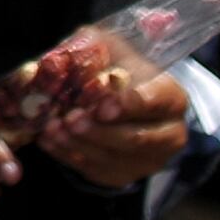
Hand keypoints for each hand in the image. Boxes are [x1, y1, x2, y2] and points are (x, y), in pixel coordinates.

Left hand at [31, 36, 195, 190]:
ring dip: (79, 144)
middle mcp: (168, 134)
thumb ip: (86, 47)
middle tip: (71, 119)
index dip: (129, 105)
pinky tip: (49, 140)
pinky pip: (96, 170)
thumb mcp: (106, 45)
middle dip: (99, 130)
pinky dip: (69, 155)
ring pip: (113, 158)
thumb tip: (58, 61)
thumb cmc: (115, 65)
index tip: (102, 106)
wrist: (117, 94)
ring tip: (52, 128)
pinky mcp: (123, 174)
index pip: (155, 102)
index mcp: (171, 97)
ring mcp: (147, 159)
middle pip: (135, 138)